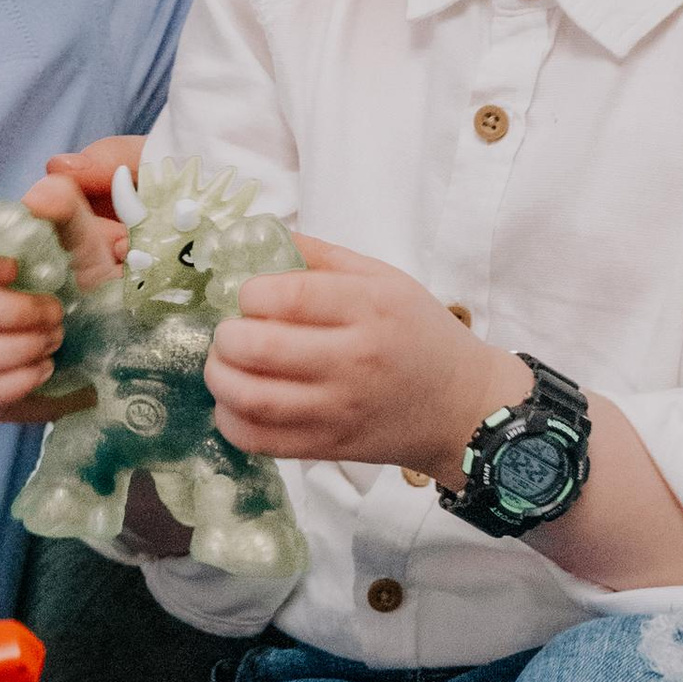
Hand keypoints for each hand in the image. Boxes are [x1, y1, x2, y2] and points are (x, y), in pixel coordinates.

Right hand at [0, 140, 141, 419]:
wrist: (98, 350)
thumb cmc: (77, 288)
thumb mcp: (80, 241)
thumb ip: (62, 206)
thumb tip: (36, 198)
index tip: (11, 267)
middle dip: (11, 311)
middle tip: (57, 314)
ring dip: (16, 347)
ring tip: (53, 340)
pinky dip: (18, 380)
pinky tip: (43, 368)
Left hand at [207, 236, 526, 477]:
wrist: (462, 407)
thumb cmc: (420, 335)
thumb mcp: (385, 279)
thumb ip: (322, 256)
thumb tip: (258, 234)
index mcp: (369, 308)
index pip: (288, 297)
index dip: (250, 293)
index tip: (250, 296)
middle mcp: (354, 361)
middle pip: (260, 349)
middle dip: (226, 336)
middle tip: (230, 332)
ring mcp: (339, 410)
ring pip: (252, 399)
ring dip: (220, 378)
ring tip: (224, 364)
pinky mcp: (329, 447)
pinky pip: (260, 440)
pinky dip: (231, 421)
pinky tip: (235, 403)